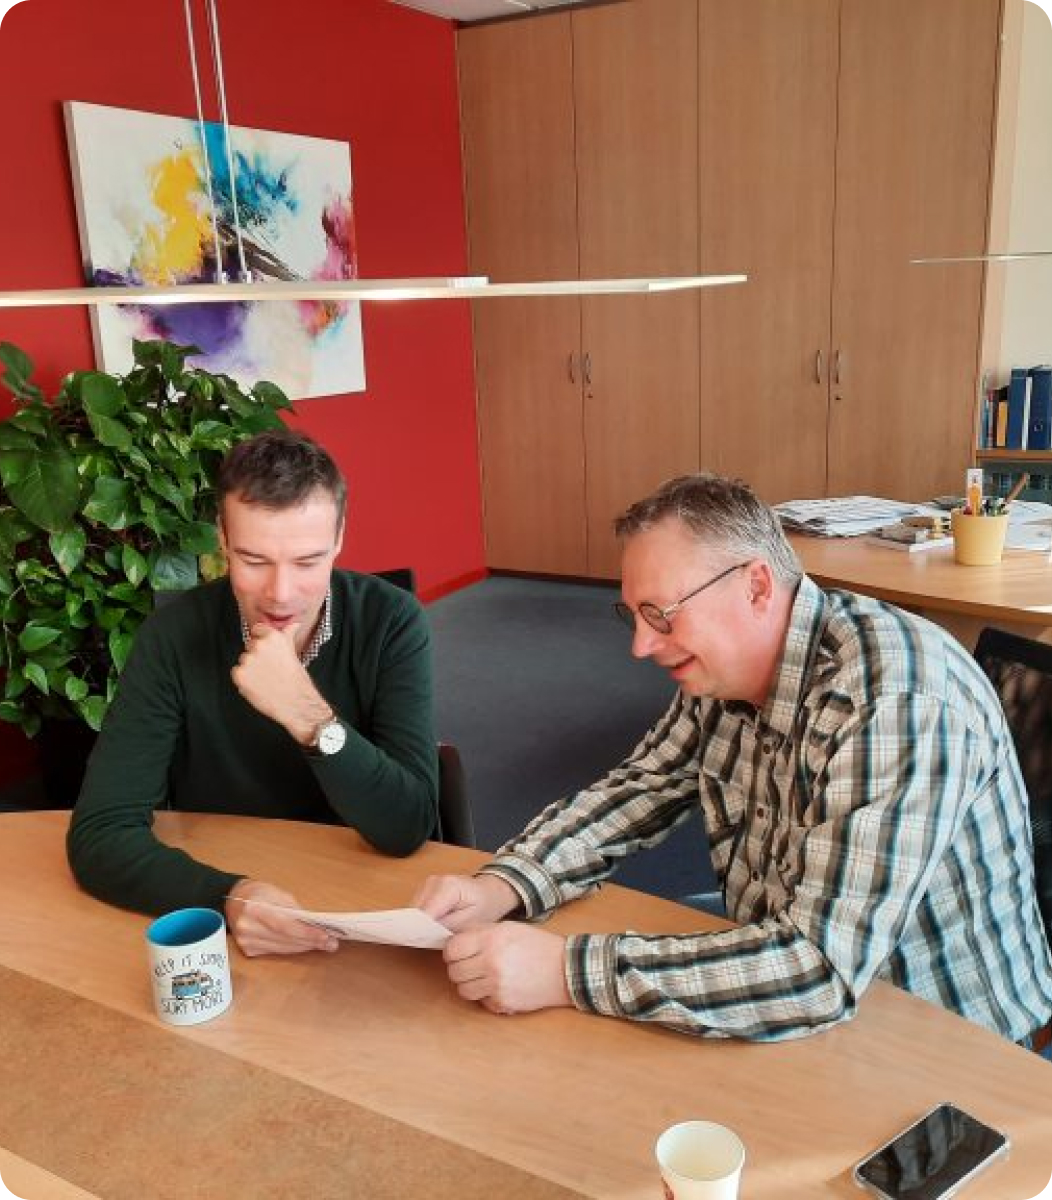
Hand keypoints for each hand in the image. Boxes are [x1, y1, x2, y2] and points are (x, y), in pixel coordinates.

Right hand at [225, 879, 338, 956]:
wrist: (232, 901)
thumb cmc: (257, 893)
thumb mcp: (277, 892)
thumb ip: (294, 909)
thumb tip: (313, 925)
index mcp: (255, 908)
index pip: (286, 926)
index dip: (307, 934)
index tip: (326, 937)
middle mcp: (248, 927)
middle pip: (286, 940)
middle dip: (311, 942)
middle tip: (331, 943)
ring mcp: (247, 941)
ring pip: (283, 949)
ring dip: (304, 947)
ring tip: (323, 945)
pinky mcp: (248, 950)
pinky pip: (276, 952)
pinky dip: (292, 949)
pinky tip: (304, 945)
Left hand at [230, 624, 330, 742]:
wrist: (295, 702)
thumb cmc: (297, 680)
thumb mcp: (294, 652)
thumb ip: (288, 635)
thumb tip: (293, 624)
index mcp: (273, 637)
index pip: (257, 630)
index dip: (261, 640)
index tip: (266, 651)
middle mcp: (259, 645)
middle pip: (249, 646)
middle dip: (257, 656)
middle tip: (269, 669)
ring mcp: (247, 659)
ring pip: (243, 660)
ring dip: (250, 668)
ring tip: (265, 679)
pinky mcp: (239, 674)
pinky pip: (236, 673)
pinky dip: (244, 680)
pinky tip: (258, 685)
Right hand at [414, 872, 519, 932]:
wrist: (490, 892)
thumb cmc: (484, 906)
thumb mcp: (471, 922)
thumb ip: (448, 926)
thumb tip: (425, 932)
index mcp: (447, 886)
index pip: (425, 912)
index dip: (421, 930)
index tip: (424, 944)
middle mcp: (434, 881)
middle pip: (416, 911)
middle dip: (420, 927)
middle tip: (432, 942)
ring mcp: (428, 883)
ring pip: (414, 909)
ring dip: (420, 923)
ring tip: (435, 934)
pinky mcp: (425, 889)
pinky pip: (417, 907)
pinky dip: (423, 918)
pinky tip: (434, 926)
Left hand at [443, 923, 570, 1014]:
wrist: (564, 969)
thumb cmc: (537, 945)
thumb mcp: (509, 928)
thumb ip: (481, 933)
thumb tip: (456, 941)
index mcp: (491, 939)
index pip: (452, 949)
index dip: (453, 951)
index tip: (458, 952)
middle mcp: (491, 962)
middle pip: (454, 971)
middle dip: (460, 968)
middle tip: (472, 965)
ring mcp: (496, 985)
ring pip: (463, 990)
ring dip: (470, 984)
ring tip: (483, 976)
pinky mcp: (502, 1002)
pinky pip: (480, 1001)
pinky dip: (485, 995)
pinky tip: (498, 986)